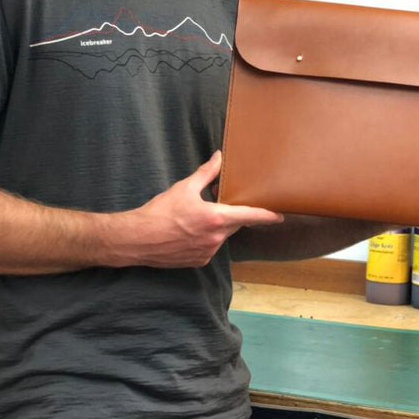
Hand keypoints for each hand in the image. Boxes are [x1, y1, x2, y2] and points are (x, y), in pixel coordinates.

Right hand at [115, 151, 282, 268]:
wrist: (138, 239)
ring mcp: (207, 252)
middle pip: (234, 224)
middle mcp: (215, 238)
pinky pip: (210, 247)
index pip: (249, 216)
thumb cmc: (160, 212)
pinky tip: (189, 231)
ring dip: (216, 226)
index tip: (280, 215)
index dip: (266, 216)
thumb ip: (206, 173)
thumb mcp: (184, 187)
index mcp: (215, 218)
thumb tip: (219, 157)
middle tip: (220, 202)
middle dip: (231, 213)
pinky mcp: (198, 261)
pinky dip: (206, 238)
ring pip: (221, 235)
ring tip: (196, 217)